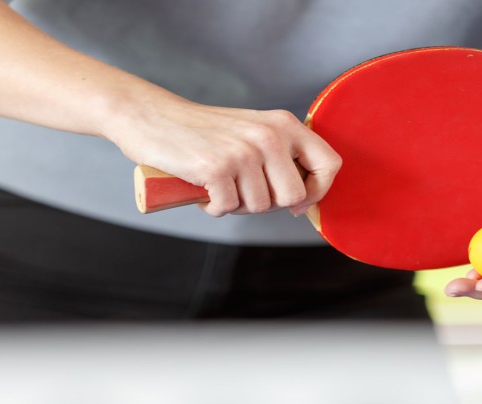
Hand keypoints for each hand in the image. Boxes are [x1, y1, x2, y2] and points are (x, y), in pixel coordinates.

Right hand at [106, 96, 341, 216]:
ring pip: (259, 207)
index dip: (318, 191)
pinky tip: (203, 189)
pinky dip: (213, 207)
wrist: (152, 117)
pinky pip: (228, 208)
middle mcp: (269, 135)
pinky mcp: (217, 168)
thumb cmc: (204, 133)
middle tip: (242, 190)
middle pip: (293, 197)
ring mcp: (244, 152)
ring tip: (219, 182)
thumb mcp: (253, 132)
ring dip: (236, 205)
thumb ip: (282, 156)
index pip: (330, 164)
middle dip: (268, 204)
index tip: (298, 201)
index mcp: (284, 124)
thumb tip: (305, 200)